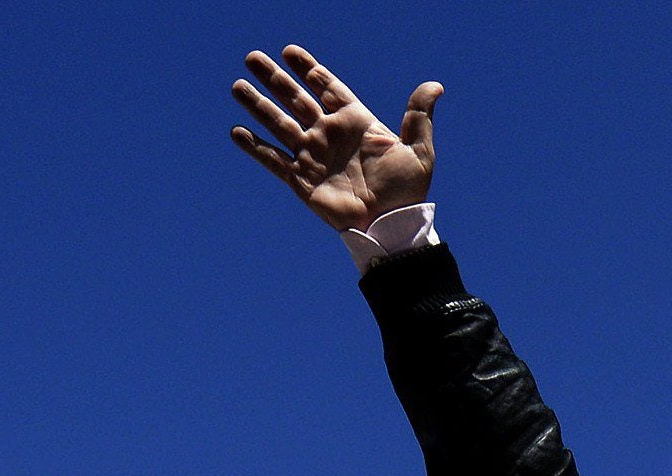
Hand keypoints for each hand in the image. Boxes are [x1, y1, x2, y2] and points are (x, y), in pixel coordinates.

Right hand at [230, 46, 442, 236]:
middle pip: (295, 99)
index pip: (326, 86)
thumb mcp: (418, 150)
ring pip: (278, 124)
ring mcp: (313, 156)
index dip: (308, 68)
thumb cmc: (406, 190)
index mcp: (354, 121)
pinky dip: (255, 148)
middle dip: (274, 79)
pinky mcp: (302, 181)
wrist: (390, 225)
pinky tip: (236, 132)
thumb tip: (435, 86)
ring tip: (236, 85)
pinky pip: (273, 161)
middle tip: (252, 58)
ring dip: (257, 106)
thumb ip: (419, 115)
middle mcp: (328, 135)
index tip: (289, 52)